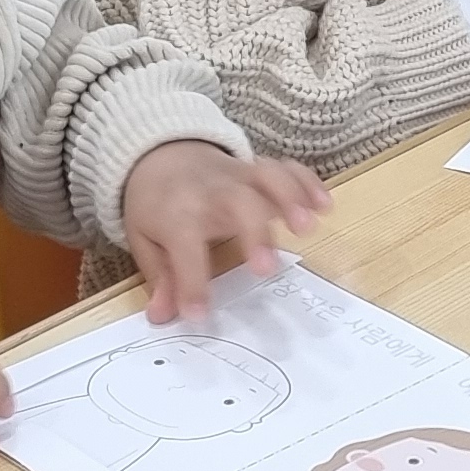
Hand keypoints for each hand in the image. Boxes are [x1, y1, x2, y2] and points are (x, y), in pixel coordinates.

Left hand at [120, 141, 330, 324]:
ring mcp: (238, 178)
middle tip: (267, 269)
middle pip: (237, 203)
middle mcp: (211, 193)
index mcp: (176, 213)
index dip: (192, 284)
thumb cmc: (156, 206)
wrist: (162, 154)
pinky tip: (325, 206)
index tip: (200, 315)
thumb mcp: (144, 240)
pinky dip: (308, 183)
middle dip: (254, 233)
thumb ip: (160, 278)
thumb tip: (162, 316)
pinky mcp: (258, 171)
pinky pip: (286, 169)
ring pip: (267, 178)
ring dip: (290, 199)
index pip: (184, 249)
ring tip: (308, 228)